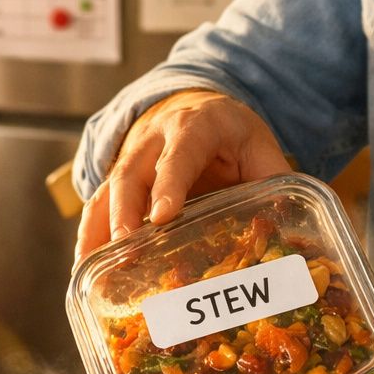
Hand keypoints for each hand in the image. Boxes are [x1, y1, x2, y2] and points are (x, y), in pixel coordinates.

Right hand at [76, 90, 289, 261]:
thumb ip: (272, 176)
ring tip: (93, 268)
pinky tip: (85, 269)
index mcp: (193, 127)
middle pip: (130, 175)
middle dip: (125, 212)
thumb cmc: (227, 131)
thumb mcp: (256, 143)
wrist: (190, 105)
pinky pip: (97, 207)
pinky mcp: (116, 180)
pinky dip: (89, 237)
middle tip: (126, 248)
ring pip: (106, 192)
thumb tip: (289, 221)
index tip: (162, 216)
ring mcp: (129, 160)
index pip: (178, 155)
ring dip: (98, 230)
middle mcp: (152, 141)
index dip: (168, 184)